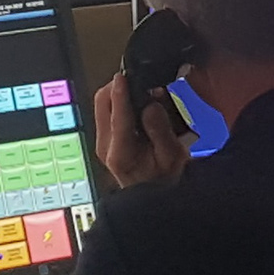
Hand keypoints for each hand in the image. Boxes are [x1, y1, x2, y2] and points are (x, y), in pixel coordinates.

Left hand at [94, 73, 192, 191]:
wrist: (150, 197)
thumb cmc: (163, 179)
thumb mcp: (171, 157)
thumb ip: (161, 130)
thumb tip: (152, 105)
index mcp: (121, 152)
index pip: (117, 116)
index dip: (120, 93)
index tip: (124, 76)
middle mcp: (105, 145)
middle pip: (102, 102)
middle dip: (117, 87)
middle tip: (138, 80)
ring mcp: (102, 141)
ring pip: (102, 103)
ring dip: (119, 92)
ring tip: (142, 92)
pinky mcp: (104, 137)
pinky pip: (107, 110)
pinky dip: (119, 101)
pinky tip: (138, 104)